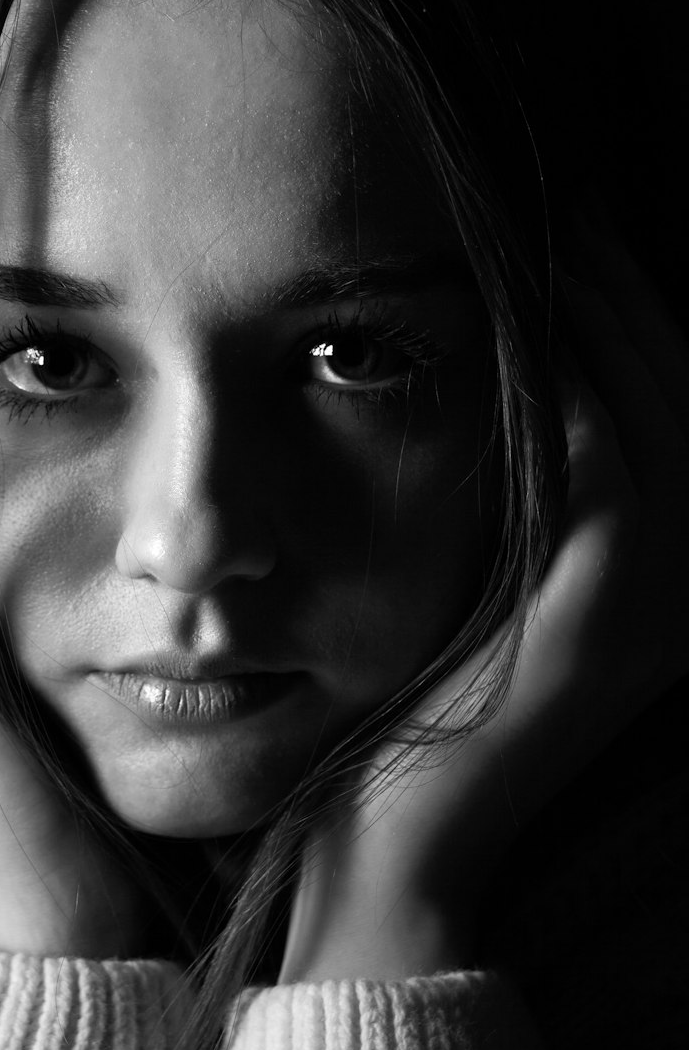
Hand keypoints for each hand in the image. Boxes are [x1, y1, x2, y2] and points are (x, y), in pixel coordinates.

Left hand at [280, 220, 688, 982]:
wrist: (391, 848)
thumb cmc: (414, 707)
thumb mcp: (475, 579)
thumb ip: (507, 489)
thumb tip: (488, 362)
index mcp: (659, 574)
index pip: (663, 399)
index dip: (625, 304)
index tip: (562, 224)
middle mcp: (683, 587)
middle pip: (675, 390)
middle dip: (619, 288)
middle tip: (553, 202)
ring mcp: (658, 609)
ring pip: (654, 413)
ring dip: (600, 317)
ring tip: (539, 238)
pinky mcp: (604, 627)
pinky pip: (607, 471)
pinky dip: (572, 390)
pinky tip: (521, 327)